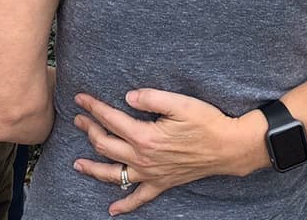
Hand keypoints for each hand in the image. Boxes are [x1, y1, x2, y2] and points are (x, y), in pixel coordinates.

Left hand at [71, 89, 267, 215]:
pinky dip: (124, 205)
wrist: (229, 147)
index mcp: (145, 137)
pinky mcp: (162, 183)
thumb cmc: (207, 122)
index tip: (81, 99)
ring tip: (77, 164)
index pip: (111, 120)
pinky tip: (112, 209)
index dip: (93, 108)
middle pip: (105, 145)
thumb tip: (127, 97)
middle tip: (79, 119)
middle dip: (89, 130)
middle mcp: (143, 158)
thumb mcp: (180, 103)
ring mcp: (151, 174)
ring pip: (113, 174)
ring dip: (93, 169)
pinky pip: (139, 198)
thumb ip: (151, 98)